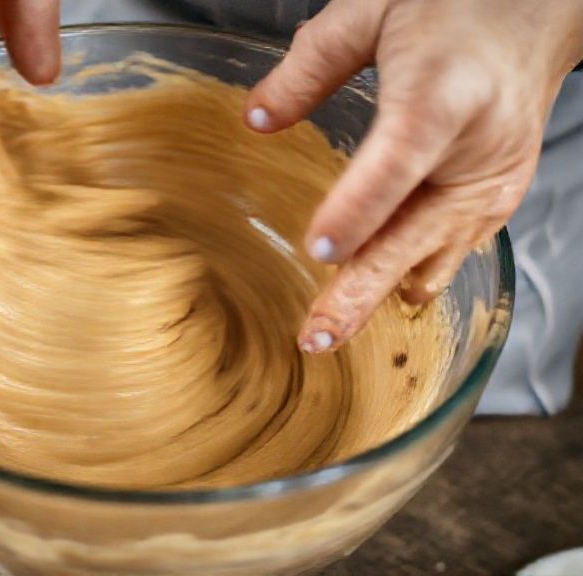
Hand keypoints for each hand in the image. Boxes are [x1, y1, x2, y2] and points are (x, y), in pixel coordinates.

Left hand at [244, 0, 582, 352]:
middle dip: (361, 291)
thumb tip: (257, 118)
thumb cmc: (459, 4)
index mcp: (442, 94)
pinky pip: (453, 250)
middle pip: (414, 234)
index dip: (358, 212)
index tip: (320, 252)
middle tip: (316, 335)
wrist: (537, 9)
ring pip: (433, 255)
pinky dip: (414, 276)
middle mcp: (476, 149)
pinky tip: (381, 299)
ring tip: (333, 332)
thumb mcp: (371, 11)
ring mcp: (494, 181)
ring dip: (381, 295)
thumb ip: (310, 65)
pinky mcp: (500, 197)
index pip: (397, 164)